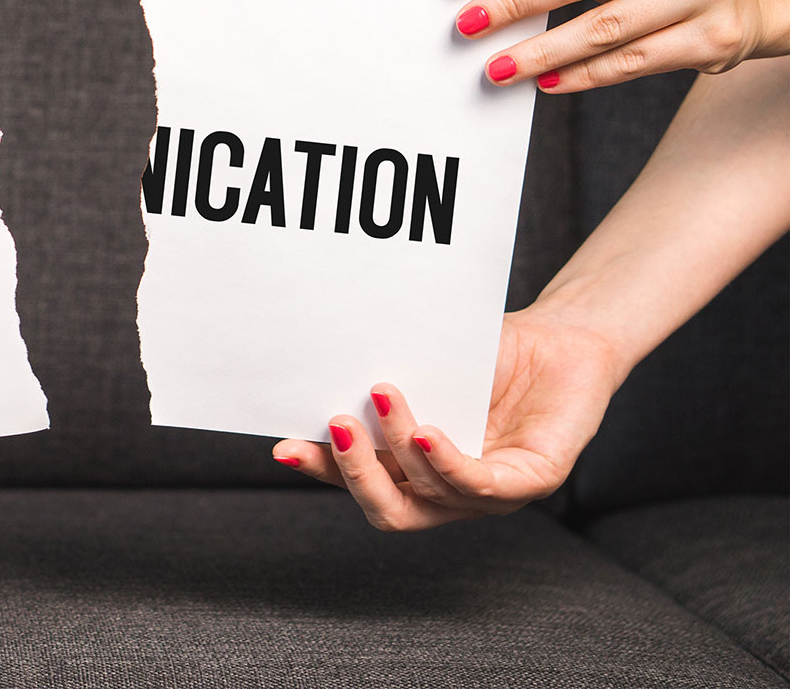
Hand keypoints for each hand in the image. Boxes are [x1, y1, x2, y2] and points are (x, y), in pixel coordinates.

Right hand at [271, 309, 621, 530]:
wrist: (564, 337)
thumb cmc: (491, 354)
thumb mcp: (427, 368)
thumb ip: (383, 383)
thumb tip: (320, 371)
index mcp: (418, 472)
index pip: (363, 482)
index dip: (322, 470)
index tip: (284, 446)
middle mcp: (451, 493)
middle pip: (389, 511)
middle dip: (352, 473)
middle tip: (332, 425)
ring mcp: (492, 494)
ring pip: (429, 494)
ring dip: (398, 446)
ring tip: (382, 394)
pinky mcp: (534, 481)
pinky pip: (481, 485)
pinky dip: (446, 462)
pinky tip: (427, 432)